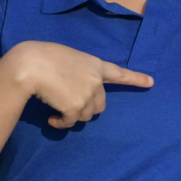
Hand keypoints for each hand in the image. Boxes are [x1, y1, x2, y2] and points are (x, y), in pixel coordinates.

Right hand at [3, 41, 153, 128]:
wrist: (31, 64)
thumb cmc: (43, 57)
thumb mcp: (67, 59)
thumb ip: (78, 73)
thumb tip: (73, 93)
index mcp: (94, 64)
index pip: (119, 73)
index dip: (135, 78)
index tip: (150, 82)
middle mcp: (96, 80)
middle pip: (100, 105)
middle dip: (86, 108)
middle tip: (68, 103)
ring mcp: (88, 94)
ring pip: (86, 115)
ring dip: (72, 115)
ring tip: (56, 106)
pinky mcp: (76, 107)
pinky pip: (71, 122)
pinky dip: (61, 123)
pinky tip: (52, 118)